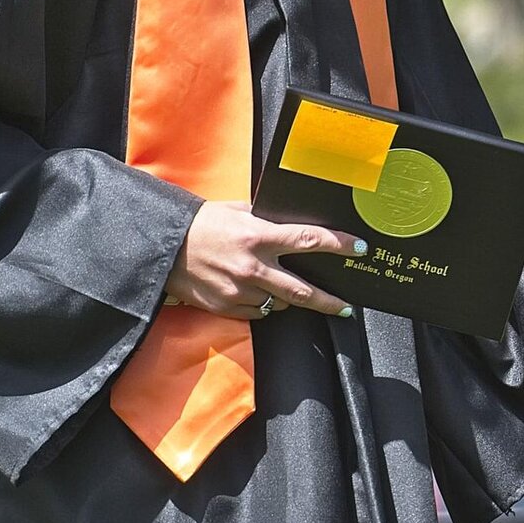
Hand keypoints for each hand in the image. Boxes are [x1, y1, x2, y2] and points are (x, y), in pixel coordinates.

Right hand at [165, 200, 364, 319]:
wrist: (165, 247)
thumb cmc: (202, 223)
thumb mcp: (237, 210)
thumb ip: (264, 218)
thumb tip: (288, 222)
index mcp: (258, 235)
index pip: (309, 240)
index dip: (338, 245)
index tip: (358, 248)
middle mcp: (253, 266)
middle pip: (303, 290)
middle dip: (329, 300)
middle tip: (345, 305)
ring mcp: (240, 291)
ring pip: (280, 304)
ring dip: (290, 299)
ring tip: (289, 290)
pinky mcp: (227, 308)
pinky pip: (257, 312)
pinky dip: (263, 305)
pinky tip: (258, 294)